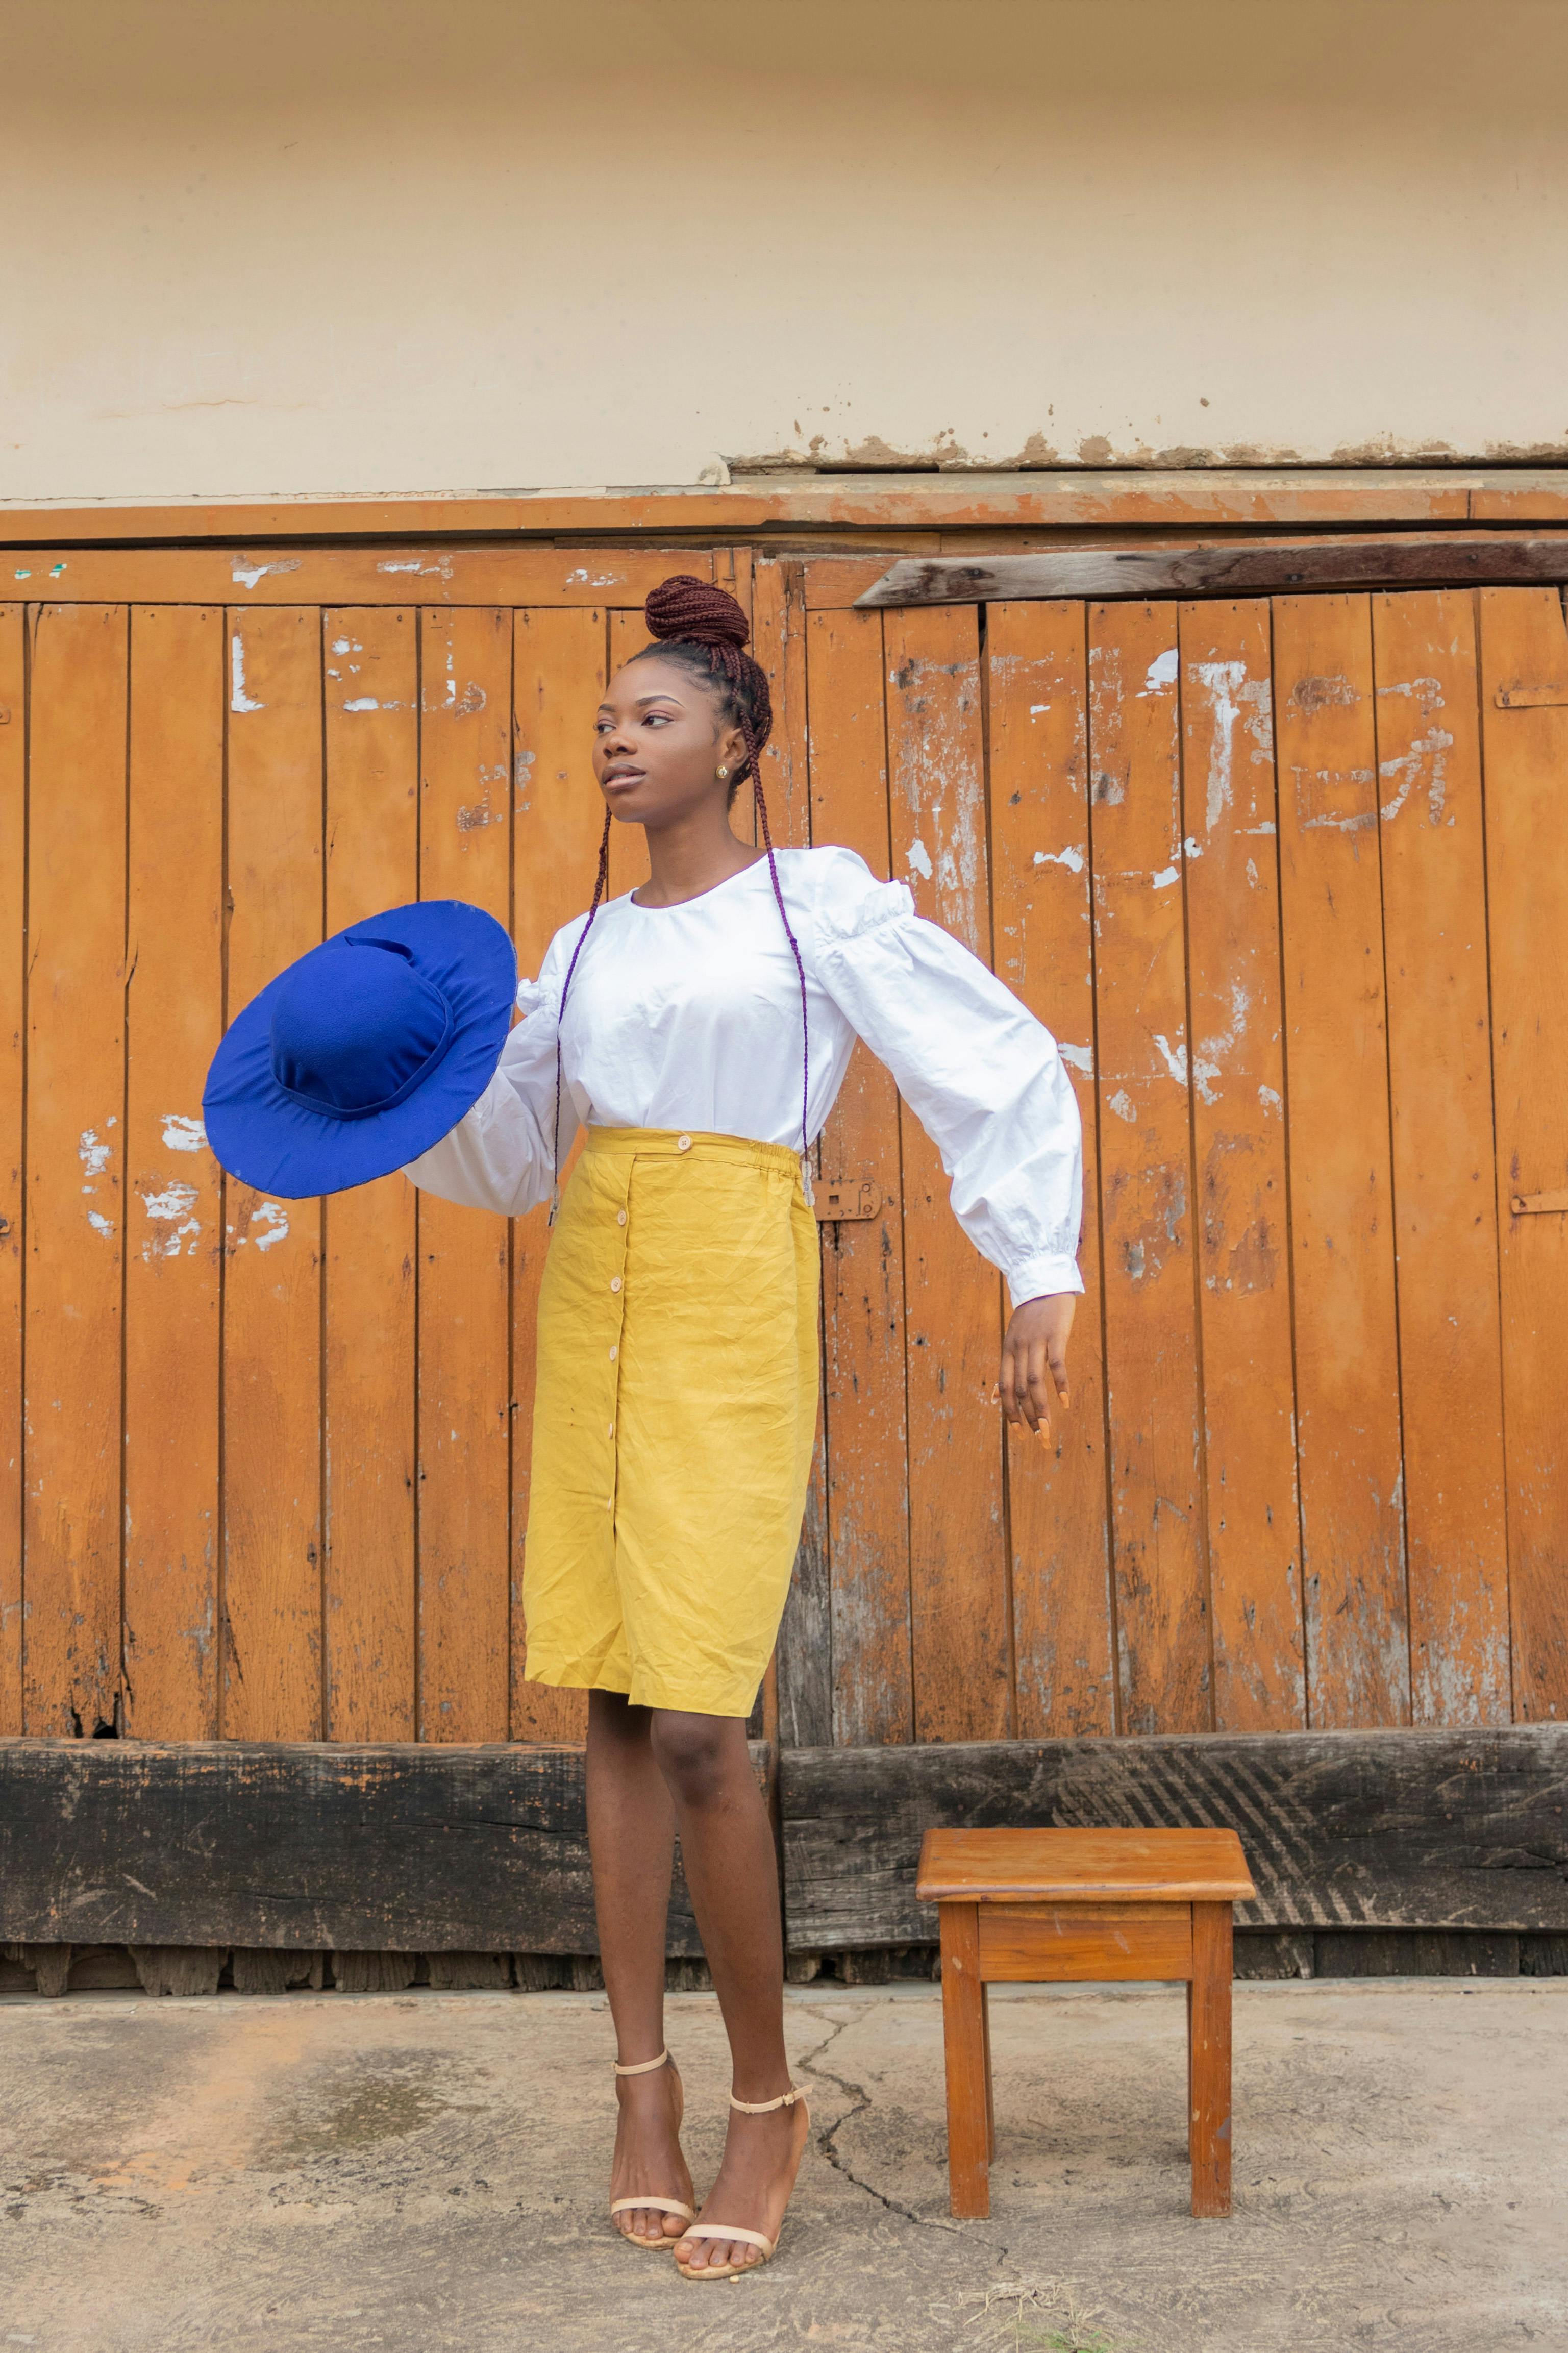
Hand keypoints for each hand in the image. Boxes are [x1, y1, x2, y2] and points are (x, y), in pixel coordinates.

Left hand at [996, 1293, 1074, 1440]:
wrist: (1044, 1284)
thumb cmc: (1029, 1317)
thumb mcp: (1011, 1342)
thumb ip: (1005, 1370)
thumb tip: (993, 1397)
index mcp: (1007, 1352)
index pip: (1004, 1388)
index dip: (1009, 1412)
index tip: (1018, 1434)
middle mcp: (1019, 1349)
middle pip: (1019, 1390)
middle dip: (1028, 1417)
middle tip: (1038, 1439)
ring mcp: (1036, 1342)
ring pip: (1035, 1381)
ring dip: (1042, 1408)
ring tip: (1048, 1428)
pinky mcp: (1055, 1336)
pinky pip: (1056, 1364)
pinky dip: (1060, 1384)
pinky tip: (1065, 1402)